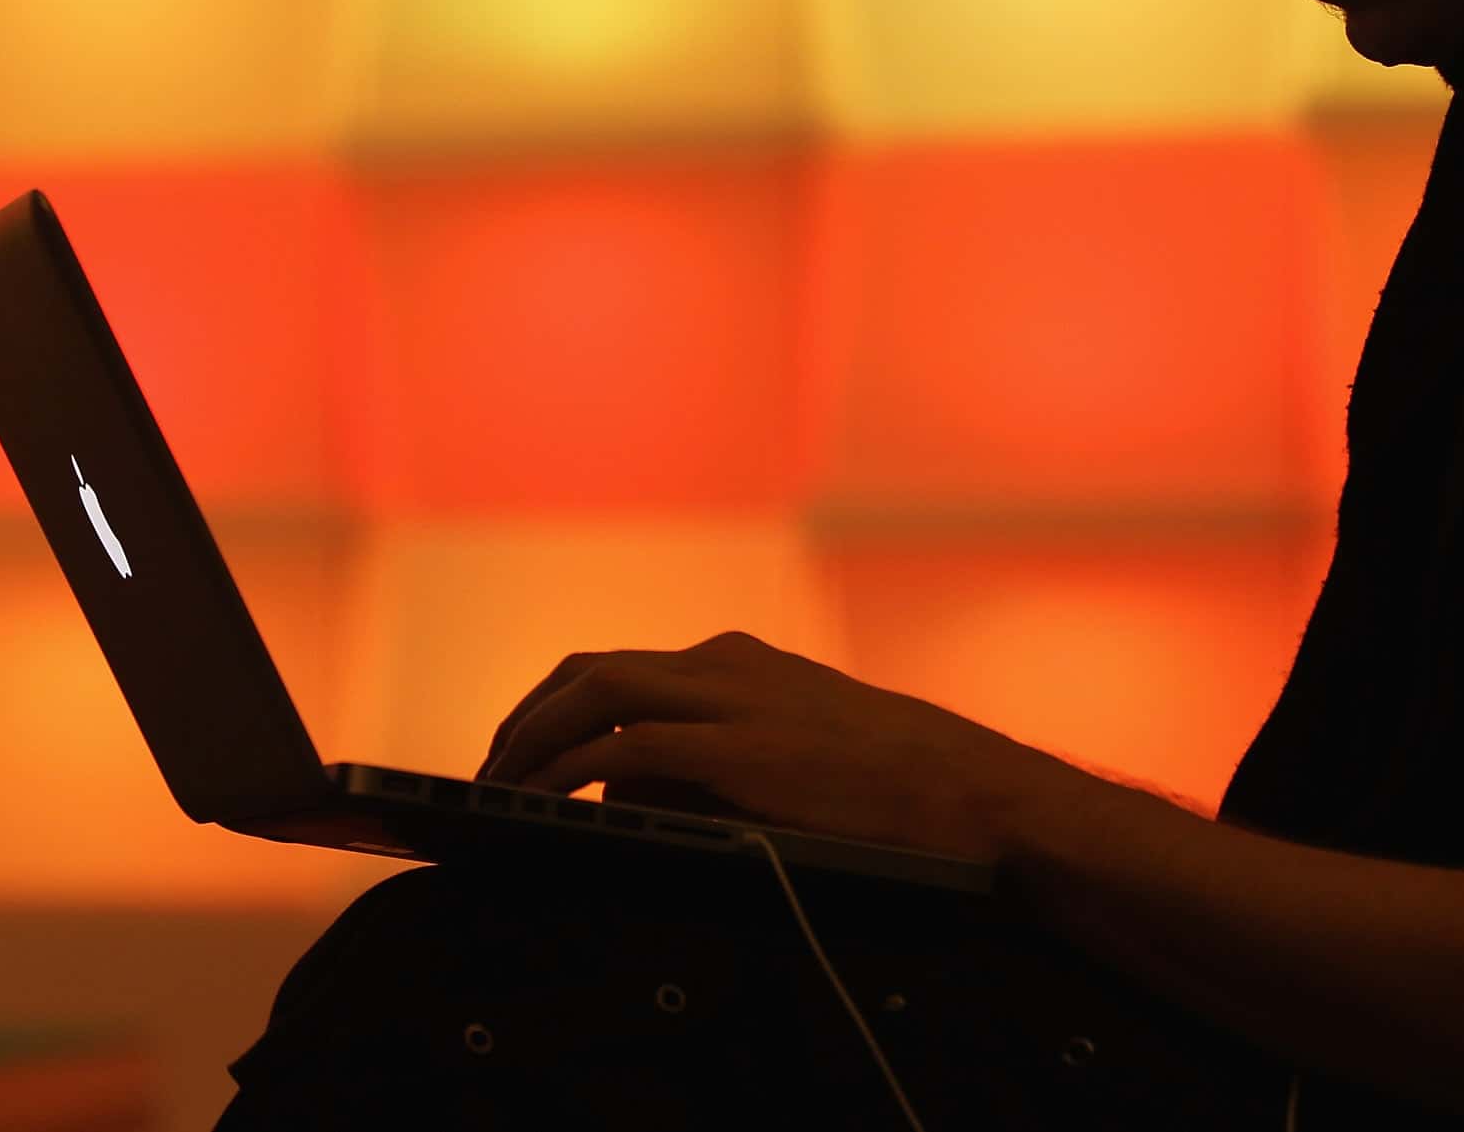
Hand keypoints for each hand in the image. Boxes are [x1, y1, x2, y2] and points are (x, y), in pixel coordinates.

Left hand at [475, 629, 1066, 865]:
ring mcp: (733, 698)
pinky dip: (572, 768)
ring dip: (533, 738)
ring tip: (500, 791)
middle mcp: (725, 663)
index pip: (618, 669)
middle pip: (589, 670)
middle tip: (490, 775)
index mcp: (738, 660)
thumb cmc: (893, 786)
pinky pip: (627, 746)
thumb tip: (630, 790)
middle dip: (526, 719)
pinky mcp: (741, 748)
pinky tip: (548, 802)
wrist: (974, 793)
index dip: (554, 707)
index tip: (519, 750)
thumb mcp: (795, 751)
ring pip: (596, 691)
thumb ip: (716, 758)